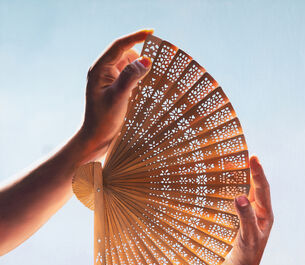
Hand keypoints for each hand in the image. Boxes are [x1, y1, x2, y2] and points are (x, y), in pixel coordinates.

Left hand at [77, 29, 152, 161]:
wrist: (95, 139)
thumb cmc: (103, 120)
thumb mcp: (118, 98)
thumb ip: (131, 77)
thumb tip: (146, 60)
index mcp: (99, 70)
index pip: (119, 45)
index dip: (136, 36)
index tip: (152, 32)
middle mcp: (103, 71)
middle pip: (125, 53)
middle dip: (139, 56)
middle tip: (156, 65)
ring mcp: (108, 80)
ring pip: (128, 65)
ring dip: (139, 68)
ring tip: (151, 79)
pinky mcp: (114, 89)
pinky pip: (128, 76)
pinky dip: (138, 78)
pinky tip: (144, 87)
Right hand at [222, 155, 273, 264]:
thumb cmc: (246, 256)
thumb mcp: (247, 238)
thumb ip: (245, 218)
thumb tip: (240, 196)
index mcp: (265, 215)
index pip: (263, 189)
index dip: (258, 172)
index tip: (253, 157)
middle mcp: (260, 213)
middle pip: (258, 187)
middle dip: (254, 171)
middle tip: (248, 155)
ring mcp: (251, 216)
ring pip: (250, 192)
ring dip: (246, 178)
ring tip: (240, 165)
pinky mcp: (241, 220)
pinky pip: (241, 200)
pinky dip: (236, 189)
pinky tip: (229, 185)